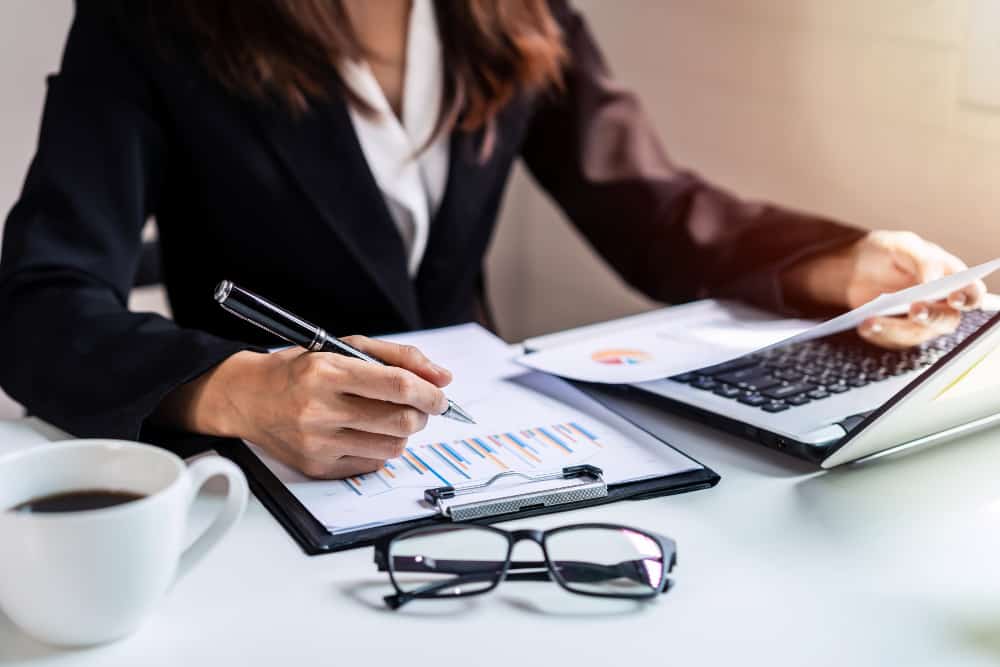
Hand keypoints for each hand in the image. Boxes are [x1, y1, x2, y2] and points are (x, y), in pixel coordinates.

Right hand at [156, 337, 452, 478]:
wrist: (248, 398)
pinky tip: (367, 433)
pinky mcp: (317, 467)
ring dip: (404, 432)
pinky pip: (372, 464)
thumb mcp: (347, 347)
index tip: (440, 396)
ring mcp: (318, 442)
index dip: (429, 393)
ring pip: (392, 446)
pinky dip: (381, 448)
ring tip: (391, 417)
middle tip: (420, 407)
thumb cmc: (302, 369)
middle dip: (422, 414)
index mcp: (327, 371)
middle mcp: (320, 409)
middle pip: (401, 420)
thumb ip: (399, 357)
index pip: (396, 385)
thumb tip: (443, 377)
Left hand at [782, 230, 985, 348]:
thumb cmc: (887, 252)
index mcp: (950, 278)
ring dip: (895, 328)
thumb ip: (923, 260)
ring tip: (873, 319)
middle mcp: (940, 303)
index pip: (971, 293)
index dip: (968, 298)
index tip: (953, 298)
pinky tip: (864, 324)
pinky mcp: (899, 332)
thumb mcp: (903, 246)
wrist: (855, 267)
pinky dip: (878, 333)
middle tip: (915, 309)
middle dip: (931, 316)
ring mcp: (920, 321)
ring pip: (916, 334)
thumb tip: (933, 280)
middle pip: (947, 319)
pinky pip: (892, 340)